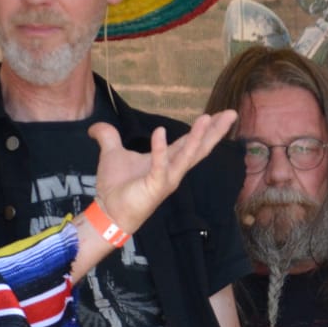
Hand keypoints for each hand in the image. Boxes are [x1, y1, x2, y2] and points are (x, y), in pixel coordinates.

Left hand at [91, 110, 238, 237]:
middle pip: (199, 148)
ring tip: (208, 118)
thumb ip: (108, 138)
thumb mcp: (112, 154)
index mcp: (167, 161)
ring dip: (197, 138)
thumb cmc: (116, 187)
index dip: (206, 128)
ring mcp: (166, 180)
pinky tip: (161, 131)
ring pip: (186, 156)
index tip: (222, 113)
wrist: (108, 212)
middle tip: (232, 113)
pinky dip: (159, 150)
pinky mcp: (154, 187)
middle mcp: (172, 170)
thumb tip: (95, 127)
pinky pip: (159, 166)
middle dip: (215, 131)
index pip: (191, 142)